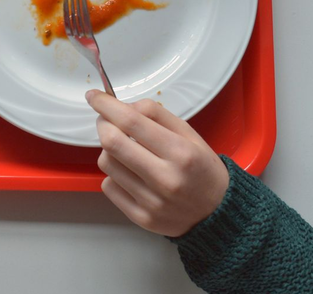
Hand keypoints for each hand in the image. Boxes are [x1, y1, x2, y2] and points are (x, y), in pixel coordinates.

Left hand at [87, 90, 228, 236]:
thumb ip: (157, 114)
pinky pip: (109, 186)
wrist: (218, 213)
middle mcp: (165, 178)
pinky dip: (114, 174)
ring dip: (109, 150)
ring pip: (106, 164)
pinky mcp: (141, 217)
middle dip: (103, 124)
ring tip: (125, 150)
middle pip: (111, 142)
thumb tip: (124, 106)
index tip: (94, 96)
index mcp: (181, 153)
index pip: (131, 122)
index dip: (106, 105)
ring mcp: (151, 201)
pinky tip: (130, 173)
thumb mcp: (190, 134)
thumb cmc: (202, 169)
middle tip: (107, 121)